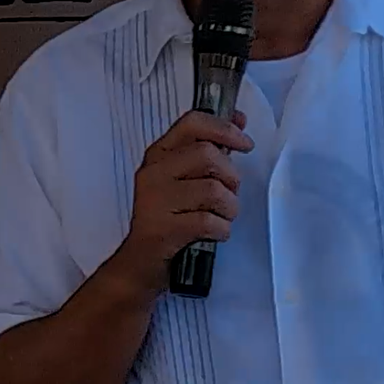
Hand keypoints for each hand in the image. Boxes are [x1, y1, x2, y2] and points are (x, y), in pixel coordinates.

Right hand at [110, 109, 253, 294]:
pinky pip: (209, 221)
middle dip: (231, 177)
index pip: (192, 123)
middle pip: (208, 155)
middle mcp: (153, 172)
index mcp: (159, 155)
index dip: (224, 129)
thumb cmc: (168, 217)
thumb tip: (238, 120)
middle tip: (230, 193)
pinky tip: (214, 233)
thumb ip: (208, 149)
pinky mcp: (163, 228)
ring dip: (229, 208)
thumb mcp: (183, 177)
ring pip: (213, 190)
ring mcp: (155, 200)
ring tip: (221, 217)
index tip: (244, 143)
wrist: (139, 262)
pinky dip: (221, 230)